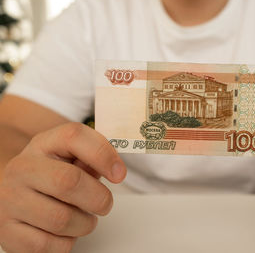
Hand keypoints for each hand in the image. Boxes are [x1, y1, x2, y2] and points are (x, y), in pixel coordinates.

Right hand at [0, 123, 125, 252]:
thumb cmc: (55, 176)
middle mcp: (21, 169)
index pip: (74, 137)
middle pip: (69, 181)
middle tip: (104, 204)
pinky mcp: (7, 233)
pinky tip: (63, 232)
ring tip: (82, 218)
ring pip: (61, 219)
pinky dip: (65, 243)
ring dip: (84, 224)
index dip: (103, 155)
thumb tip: (115, 170)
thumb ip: (94, 157)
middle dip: (98, 198)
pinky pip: (48, 245)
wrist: (19, 195)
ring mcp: (10, 201)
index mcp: (43, 144)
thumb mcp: (74, 158)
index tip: (119, 174)